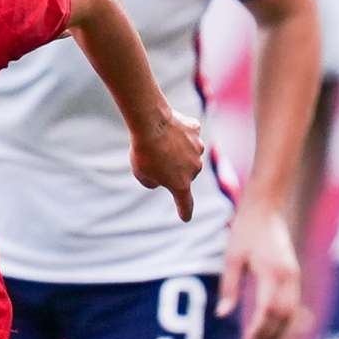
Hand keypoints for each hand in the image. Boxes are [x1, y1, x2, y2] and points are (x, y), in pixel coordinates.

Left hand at [129, 108, 205, 223]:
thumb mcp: (141, 173)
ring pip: (189, 151)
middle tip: (155, 157)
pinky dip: (181, 131)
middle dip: (174, 168)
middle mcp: (194, 168)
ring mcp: (198, 148)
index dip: (185, 211)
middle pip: (185, 172)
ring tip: (160, 140)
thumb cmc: (144, 151)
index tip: (185, 217)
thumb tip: (160, 178)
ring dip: (178, 149)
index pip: (186, 203)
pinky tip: (169, 126)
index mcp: (181, 184)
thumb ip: (152, 181)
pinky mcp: (195, 130)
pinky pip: (189, 133)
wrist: (151, 122)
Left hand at [219, 205, 301, 338]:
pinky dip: (283, 320)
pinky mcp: (294, 275)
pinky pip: (293, 304)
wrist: (266, 208)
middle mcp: (288, 277)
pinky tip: (269, 327)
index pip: (268, 312)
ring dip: (277, 331)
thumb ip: (229, 288)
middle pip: (283, 317)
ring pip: (291, 313)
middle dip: (269, 336)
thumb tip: (223, 315)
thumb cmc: (245, 231)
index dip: (258, 331)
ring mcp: (294, 276)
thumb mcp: (232, 258)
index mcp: (273, 273)